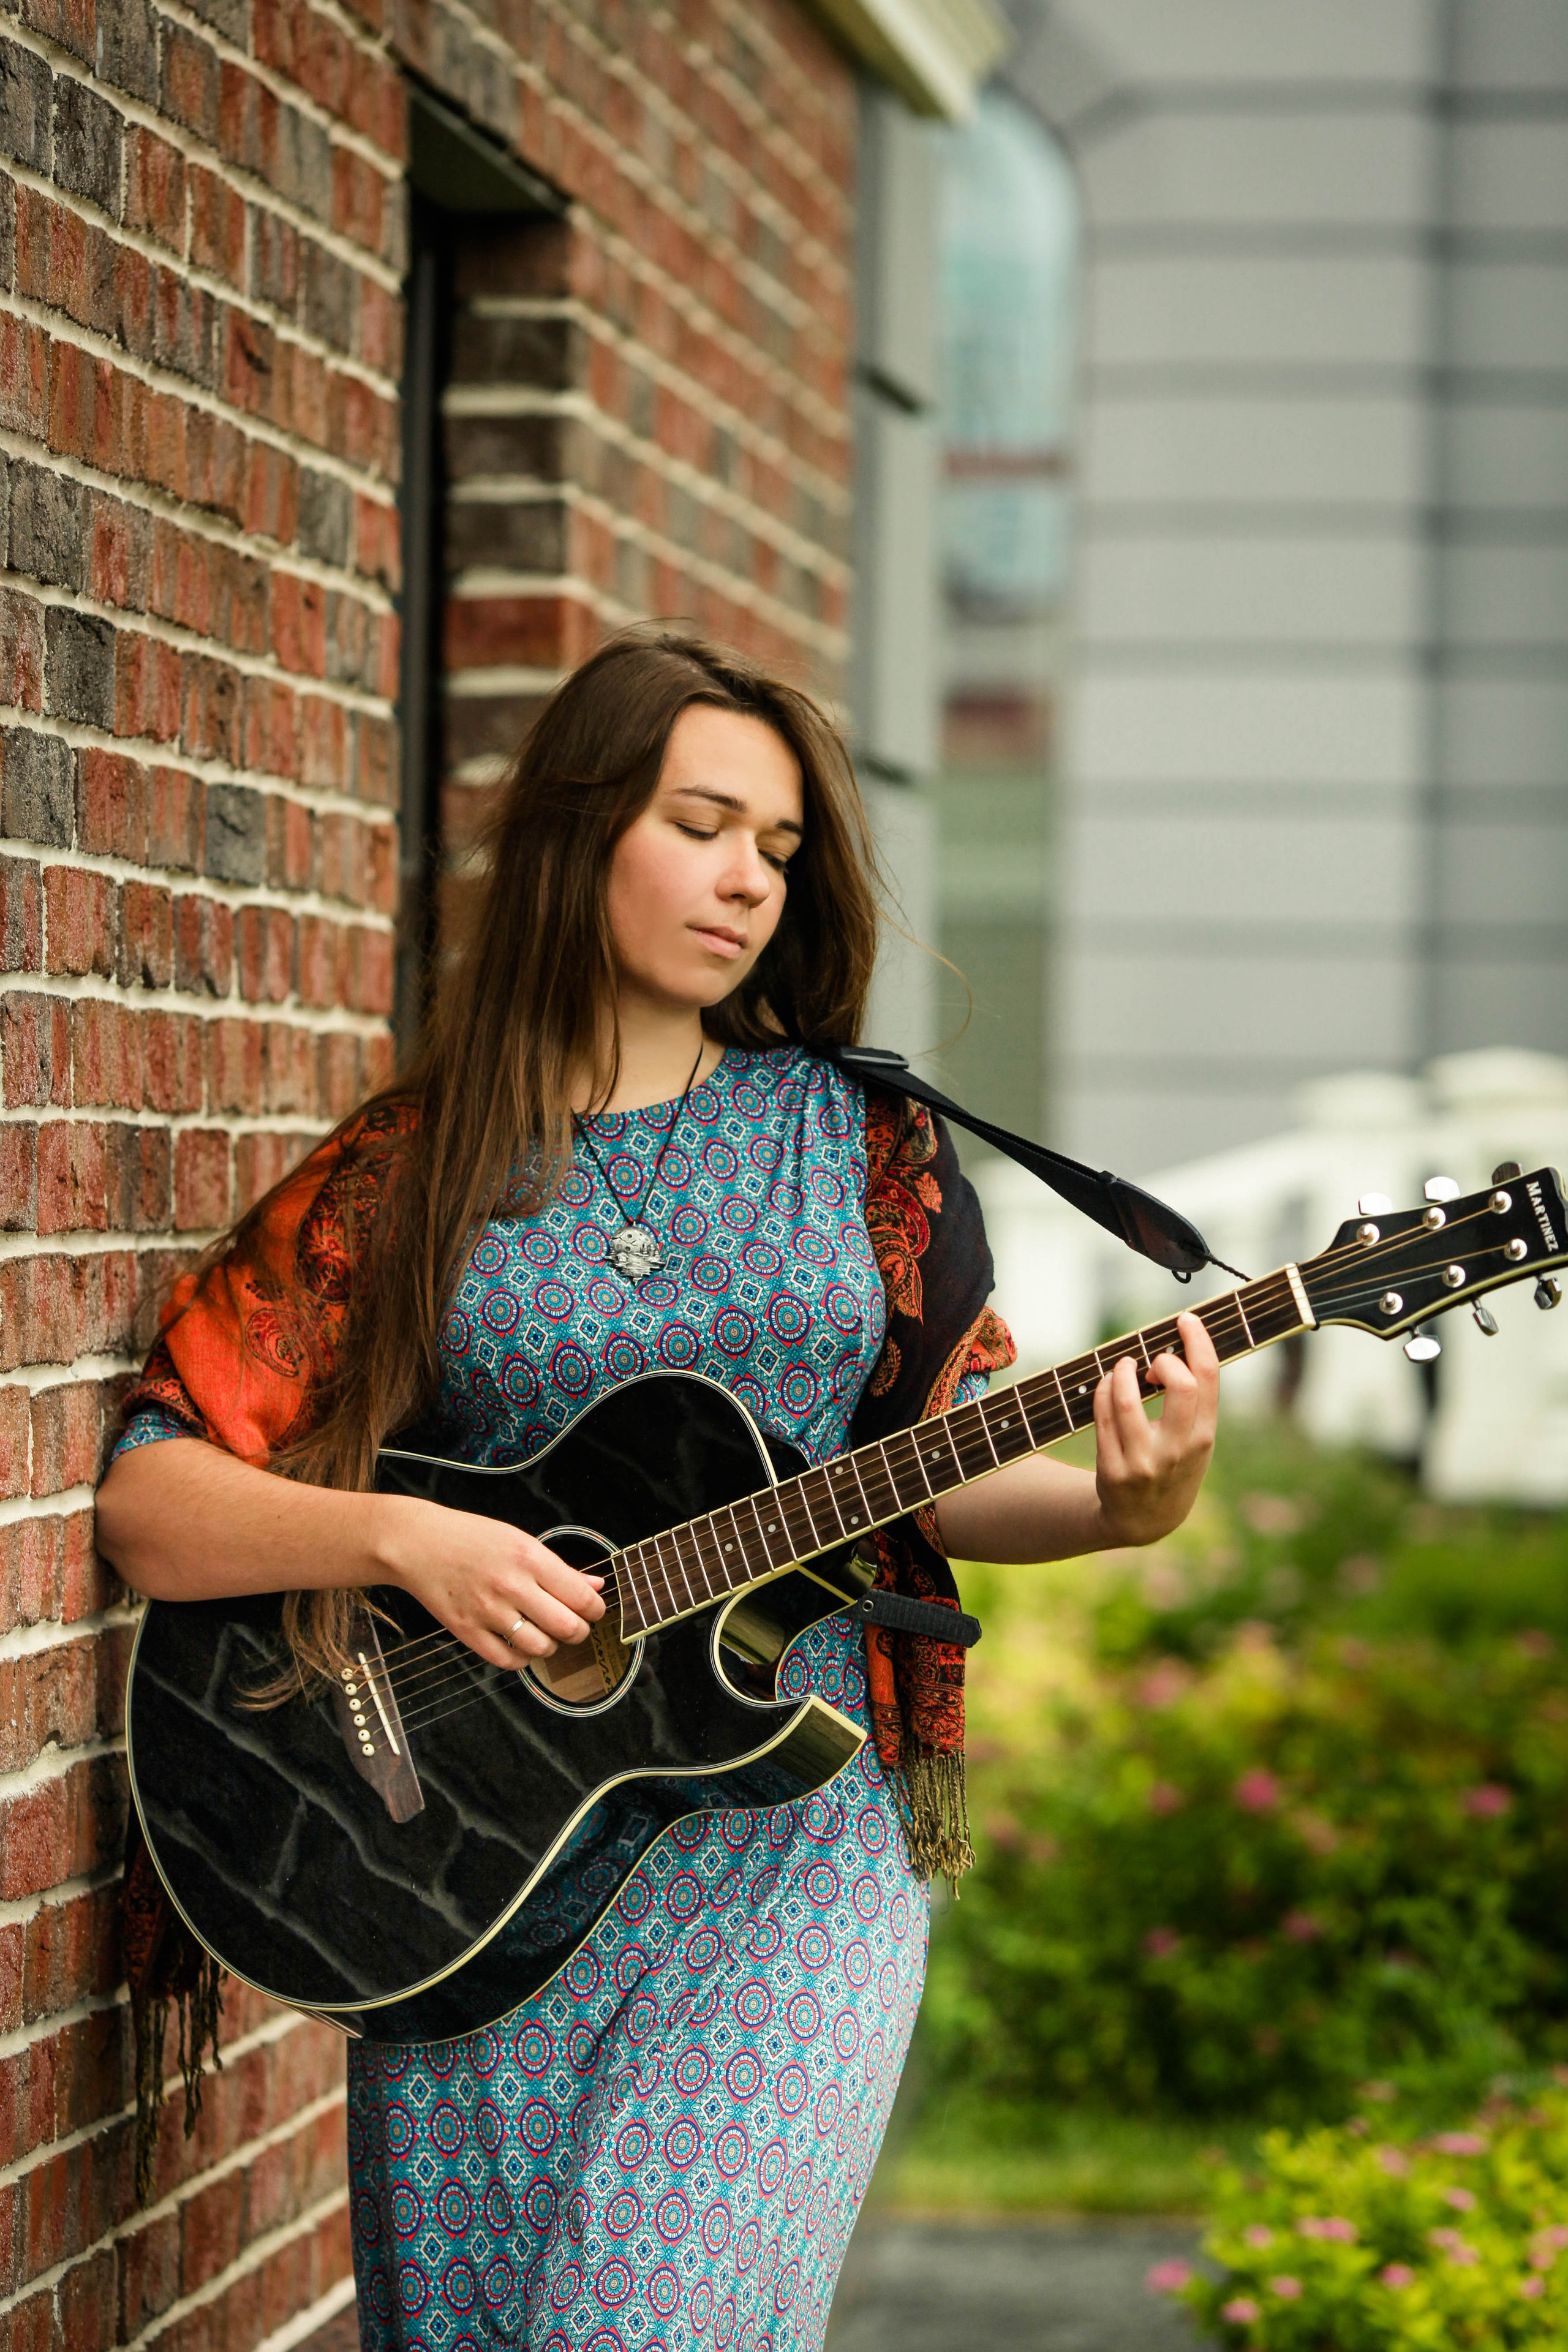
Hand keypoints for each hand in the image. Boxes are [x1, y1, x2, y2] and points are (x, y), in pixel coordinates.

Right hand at [372, 1495, 606, 1669]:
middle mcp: (511, 1586)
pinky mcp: (466, 1631)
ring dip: (551, 1647)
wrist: (417, 1544)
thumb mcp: (520, 1540)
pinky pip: (507, 1660)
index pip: (581, 1597)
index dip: (596, 1610)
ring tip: (546, 1635)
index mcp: (529, 1558)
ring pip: (540, 1648)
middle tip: (575, 1627)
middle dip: (579, 1632)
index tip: (594, 1611)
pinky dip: (522, 1659)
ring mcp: (487, 1611)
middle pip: (566, 1627)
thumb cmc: (470, 1538)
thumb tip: (595, 1586)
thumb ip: (559, 1568)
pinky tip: (522, 1646)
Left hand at [1092, 1310, 1218, 1547]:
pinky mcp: (1112, 1470)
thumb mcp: (1196, 1441)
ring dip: (1123, 1371)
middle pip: (1179, 1385)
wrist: (1145, 1520)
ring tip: (1124, 1367)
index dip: (1198, 1341)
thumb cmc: (1174, 1466)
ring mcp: (1143, 1462)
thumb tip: (1181, 1345)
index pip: (1207, 1379)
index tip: (1186, 1320)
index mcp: (1204, 1438)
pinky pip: (1102, 1416)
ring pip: (1127, 1400)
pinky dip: (1104, 1389)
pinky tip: (1108, 1383)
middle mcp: (1177, 1451)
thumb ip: (1195, 1403)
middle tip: (1153, 1362)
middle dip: (1163, 1360)